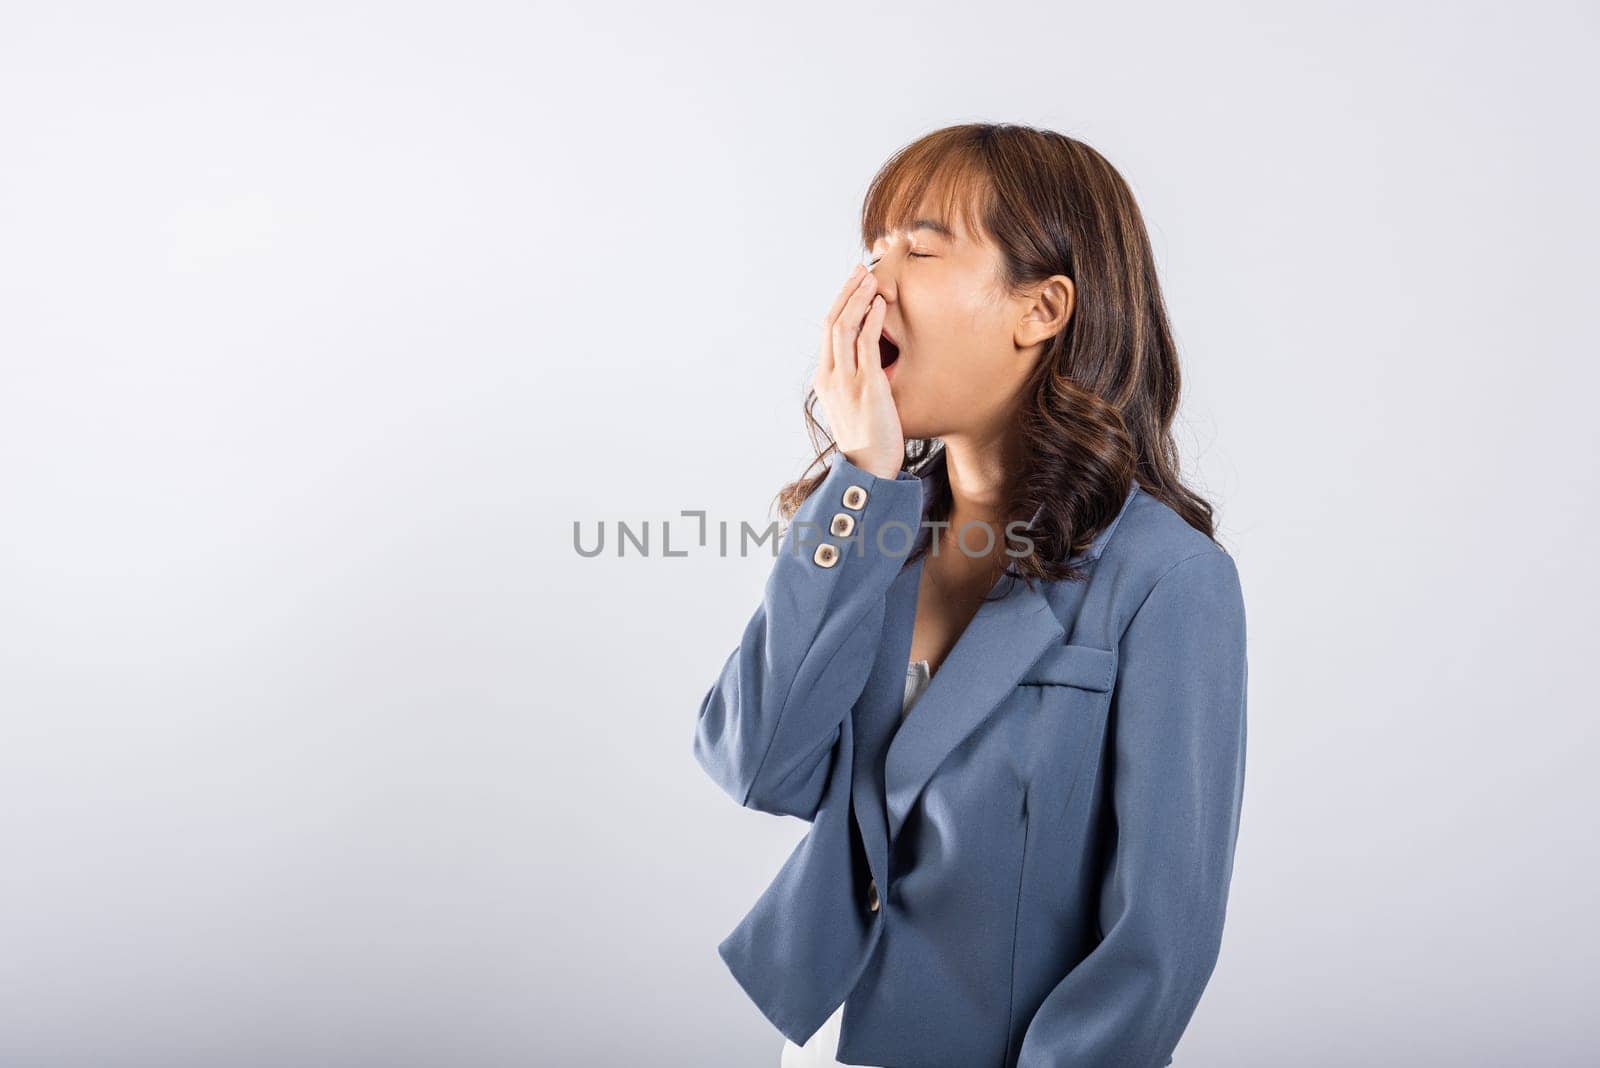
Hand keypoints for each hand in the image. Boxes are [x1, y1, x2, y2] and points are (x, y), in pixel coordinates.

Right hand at [814, 264, 903, 480]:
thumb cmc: (868, 442)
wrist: (869, 470)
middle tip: (862, 270)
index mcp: (824, 381)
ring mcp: (846, 381)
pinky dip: (872, 317)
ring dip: (859, 297)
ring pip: (845, 326)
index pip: (828, 332)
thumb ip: (853, 384)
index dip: (840, 304)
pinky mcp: (867, 385)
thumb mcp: (852, 409)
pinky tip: (881, 302)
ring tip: (873, 278)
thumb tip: (867, 364)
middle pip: (832, 322)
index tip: (854, 286)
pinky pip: (866, 341)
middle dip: (847, 292)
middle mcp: (830, 377)